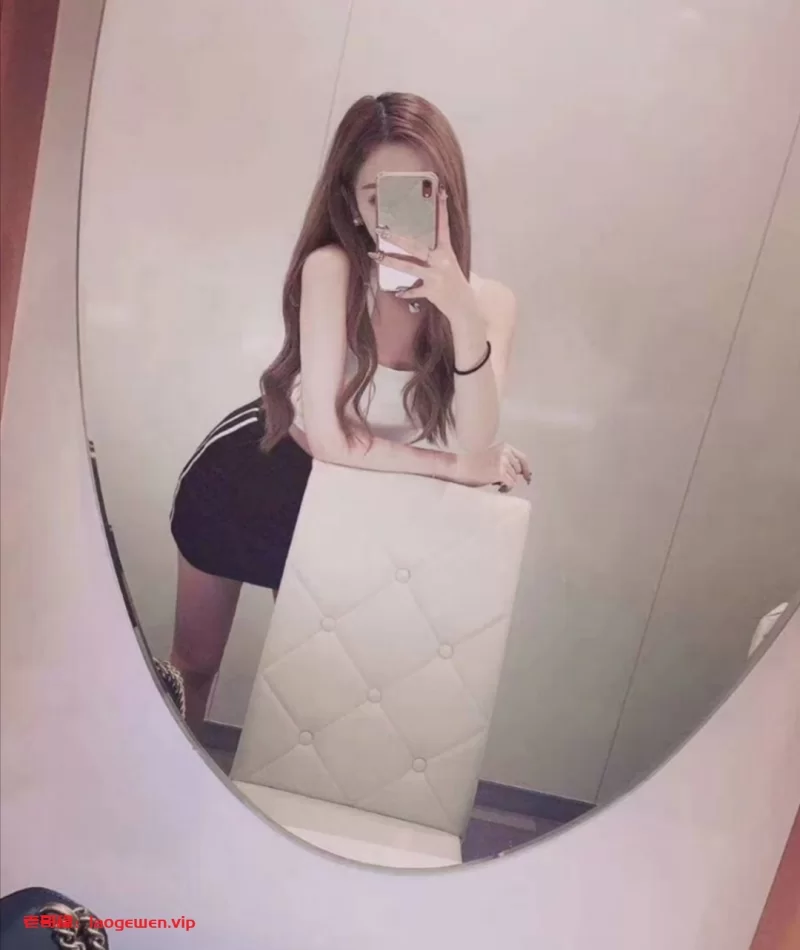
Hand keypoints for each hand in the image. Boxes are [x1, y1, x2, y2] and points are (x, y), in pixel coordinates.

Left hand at [368, 187, 475, 319]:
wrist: (464, 304)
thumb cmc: (453, 282)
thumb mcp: (447, 264)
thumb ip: (434, 254)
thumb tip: (413, 244)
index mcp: (446, 251)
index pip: (444, 226)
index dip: (442, 209)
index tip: (441, 192)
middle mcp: (441, 261)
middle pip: (416, 247)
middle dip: (398, 239)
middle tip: (382, 231)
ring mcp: (436, 276)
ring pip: (410, 267)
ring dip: (391, 261)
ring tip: (377, 256)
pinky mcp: (432, 291)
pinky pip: (415, 290)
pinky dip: (406, 291)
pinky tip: (397, 291)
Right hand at [452, 443, 531, 491]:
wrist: (461, 467)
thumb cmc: (474, 463)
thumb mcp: (493, 456)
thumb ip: (506, 460)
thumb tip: (521, 474)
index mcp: (505, 446)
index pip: (523, 458)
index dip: (526, 469)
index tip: (527, 477)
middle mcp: (506, 452)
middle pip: (519, 470)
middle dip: (512, 477)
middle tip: (501, 481)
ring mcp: (504, 461)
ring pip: (515, 478)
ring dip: (508, 483)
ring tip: (497, 484)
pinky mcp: (501, 472)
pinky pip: (511, 484)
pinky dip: (506, 488)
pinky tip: (498, 488)